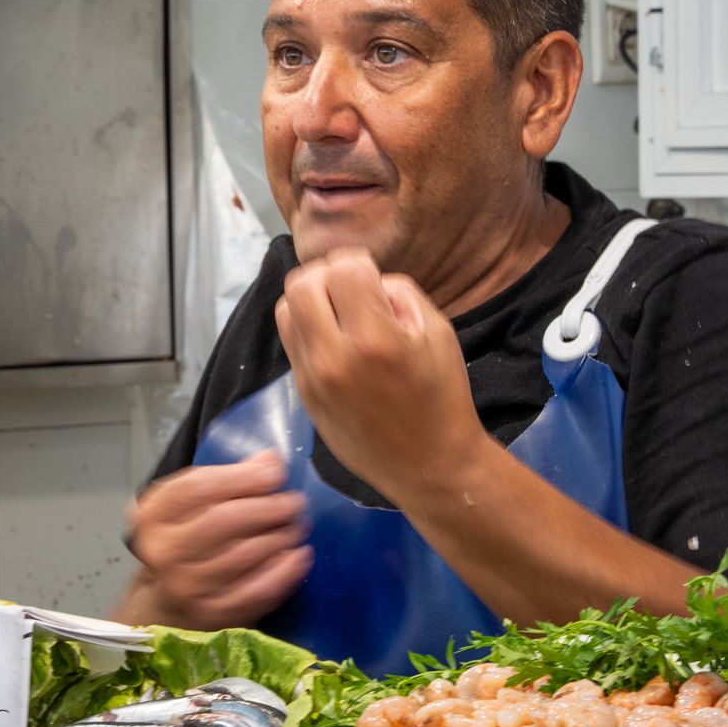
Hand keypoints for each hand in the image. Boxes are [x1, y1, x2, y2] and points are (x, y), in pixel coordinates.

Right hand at [123, 451, 310, 629]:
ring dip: (280, 537)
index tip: (276, 472)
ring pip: (245, 555)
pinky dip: (285, 572)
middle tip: (293, 503)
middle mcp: (163, 552)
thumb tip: (271, 461)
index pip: (199, 488)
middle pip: (224, 520)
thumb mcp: (190, 506)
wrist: (167, 601)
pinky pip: (258, 591)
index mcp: (153, 516)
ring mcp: (186, 587)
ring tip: (295, 527)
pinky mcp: (212, 615)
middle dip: (268, 507)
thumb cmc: (184, 542)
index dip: (243, 477)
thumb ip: (227, 480)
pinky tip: (298, 556)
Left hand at [275, 247, 484, 505]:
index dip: (357, 262)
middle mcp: (335, 357)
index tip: (369, 273)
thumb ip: (399, 293)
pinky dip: (307, 329)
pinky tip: (333, 339)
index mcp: (375, 339)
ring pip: (285, 311)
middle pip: (300, 284)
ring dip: (309, 301)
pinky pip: (291, 343)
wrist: (429, 465)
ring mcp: (313, 379)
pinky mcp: (303, 395)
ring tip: (338, 312)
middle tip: (348, 288)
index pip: (342, 269)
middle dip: (325, 275)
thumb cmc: (442, 396)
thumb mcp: (438, 332)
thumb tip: (365, 280)